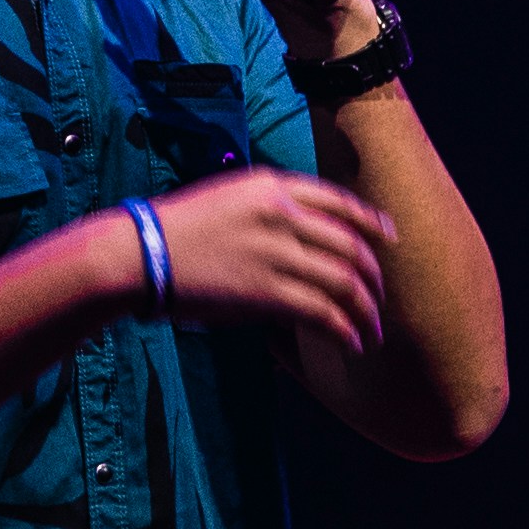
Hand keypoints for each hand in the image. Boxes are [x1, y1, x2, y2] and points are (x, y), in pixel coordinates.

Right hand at [146, 165, 393, 349]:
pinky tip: (350, 342)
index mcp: (272, 186)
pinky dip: (345, 330)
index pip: (339, 202)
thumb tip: (303, 239)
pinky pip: (324, 312)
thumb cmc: (175, 229)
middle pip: (351, 246)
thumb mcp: (227, 197)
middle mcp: (283, 214)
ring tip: (371, 331)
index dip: (372, 223)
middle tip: (379, 299)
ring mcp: (277, 252)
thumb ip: (269, 208)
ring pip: (345, 282)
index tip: (389, 240)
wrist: (139, 252)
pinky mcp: (268, 292)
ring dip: (366, 311)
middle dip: (373, 278)